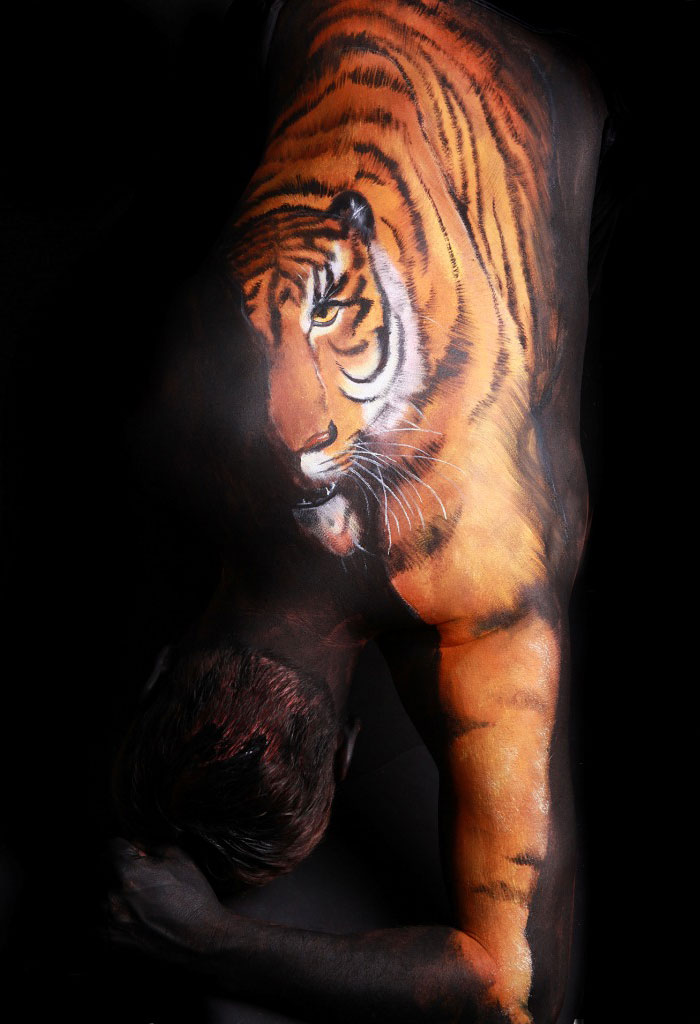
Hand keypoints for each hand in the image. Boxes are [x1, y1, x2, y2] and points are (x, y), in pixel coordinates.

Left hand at [105, 837, 231, 969]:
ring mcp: (118, 918)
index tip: (135, 849)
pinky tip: (138, 910)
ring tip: (143, 892)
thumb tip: (140, 846)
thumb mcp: (181, 859)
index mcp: (131, 872)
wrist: (204, 934)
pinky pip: (110, 919)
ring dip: (119, 889)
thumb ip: (154, 847)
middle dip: (122, 865)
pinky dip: (120, 910)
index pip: (113, 847)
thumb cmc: (195, 897)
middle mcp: (119, 896)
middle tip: (142, 869)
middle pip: (106, 870)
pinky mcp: (122, 936)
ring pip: (108, 894)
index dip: (126, 844)